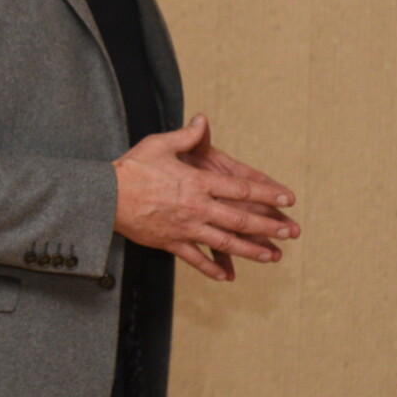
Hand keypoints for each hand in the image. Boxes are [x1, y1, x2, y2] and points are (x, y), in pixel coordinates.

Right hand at [113, 114, 297, 281]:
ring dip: (251, 251)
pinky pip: (195, 259)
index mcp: (197, 182)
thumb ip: (186, 136)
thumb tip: (203, 120)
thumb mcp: (159, 145)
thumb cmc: (132, 168)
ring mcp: (185, 228)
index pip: (240, 189)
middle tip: (291, 232)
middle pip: (240, 220)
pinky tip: (227, 276)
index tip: (287, 199)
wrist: (105, 196)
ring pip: (225, 243)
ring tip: (272, 256)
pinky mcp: (170, 242)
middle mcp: (197, 207)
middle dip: (269, 226)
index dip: (267, 194)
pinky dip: (212, 268)